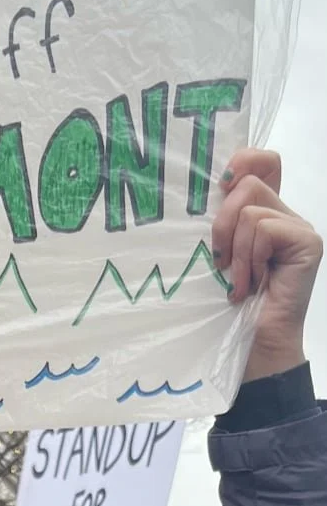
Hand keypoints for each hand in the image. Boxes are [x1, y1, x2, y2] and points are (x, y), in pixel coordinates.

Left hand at [213, 149, 321, 381]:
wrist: (249, 345)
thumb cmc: (225, 304)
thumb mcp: (214, 254)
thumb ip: (215, 221)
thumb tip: (198, 191)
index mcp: (263, 213)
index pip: (261, 160)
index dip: (241, 161)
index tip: (218, 187)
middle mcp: (284, 215)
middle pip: (249, 180)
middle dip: (221, 220)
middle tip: (219, 258)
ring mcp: (298, 228)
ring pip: (250, 208)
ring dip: (234, 249)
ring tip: (236, 281)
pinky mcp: (307, 242)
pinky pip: (263, 228)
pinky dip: (248, 258)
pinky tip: (250, 285)